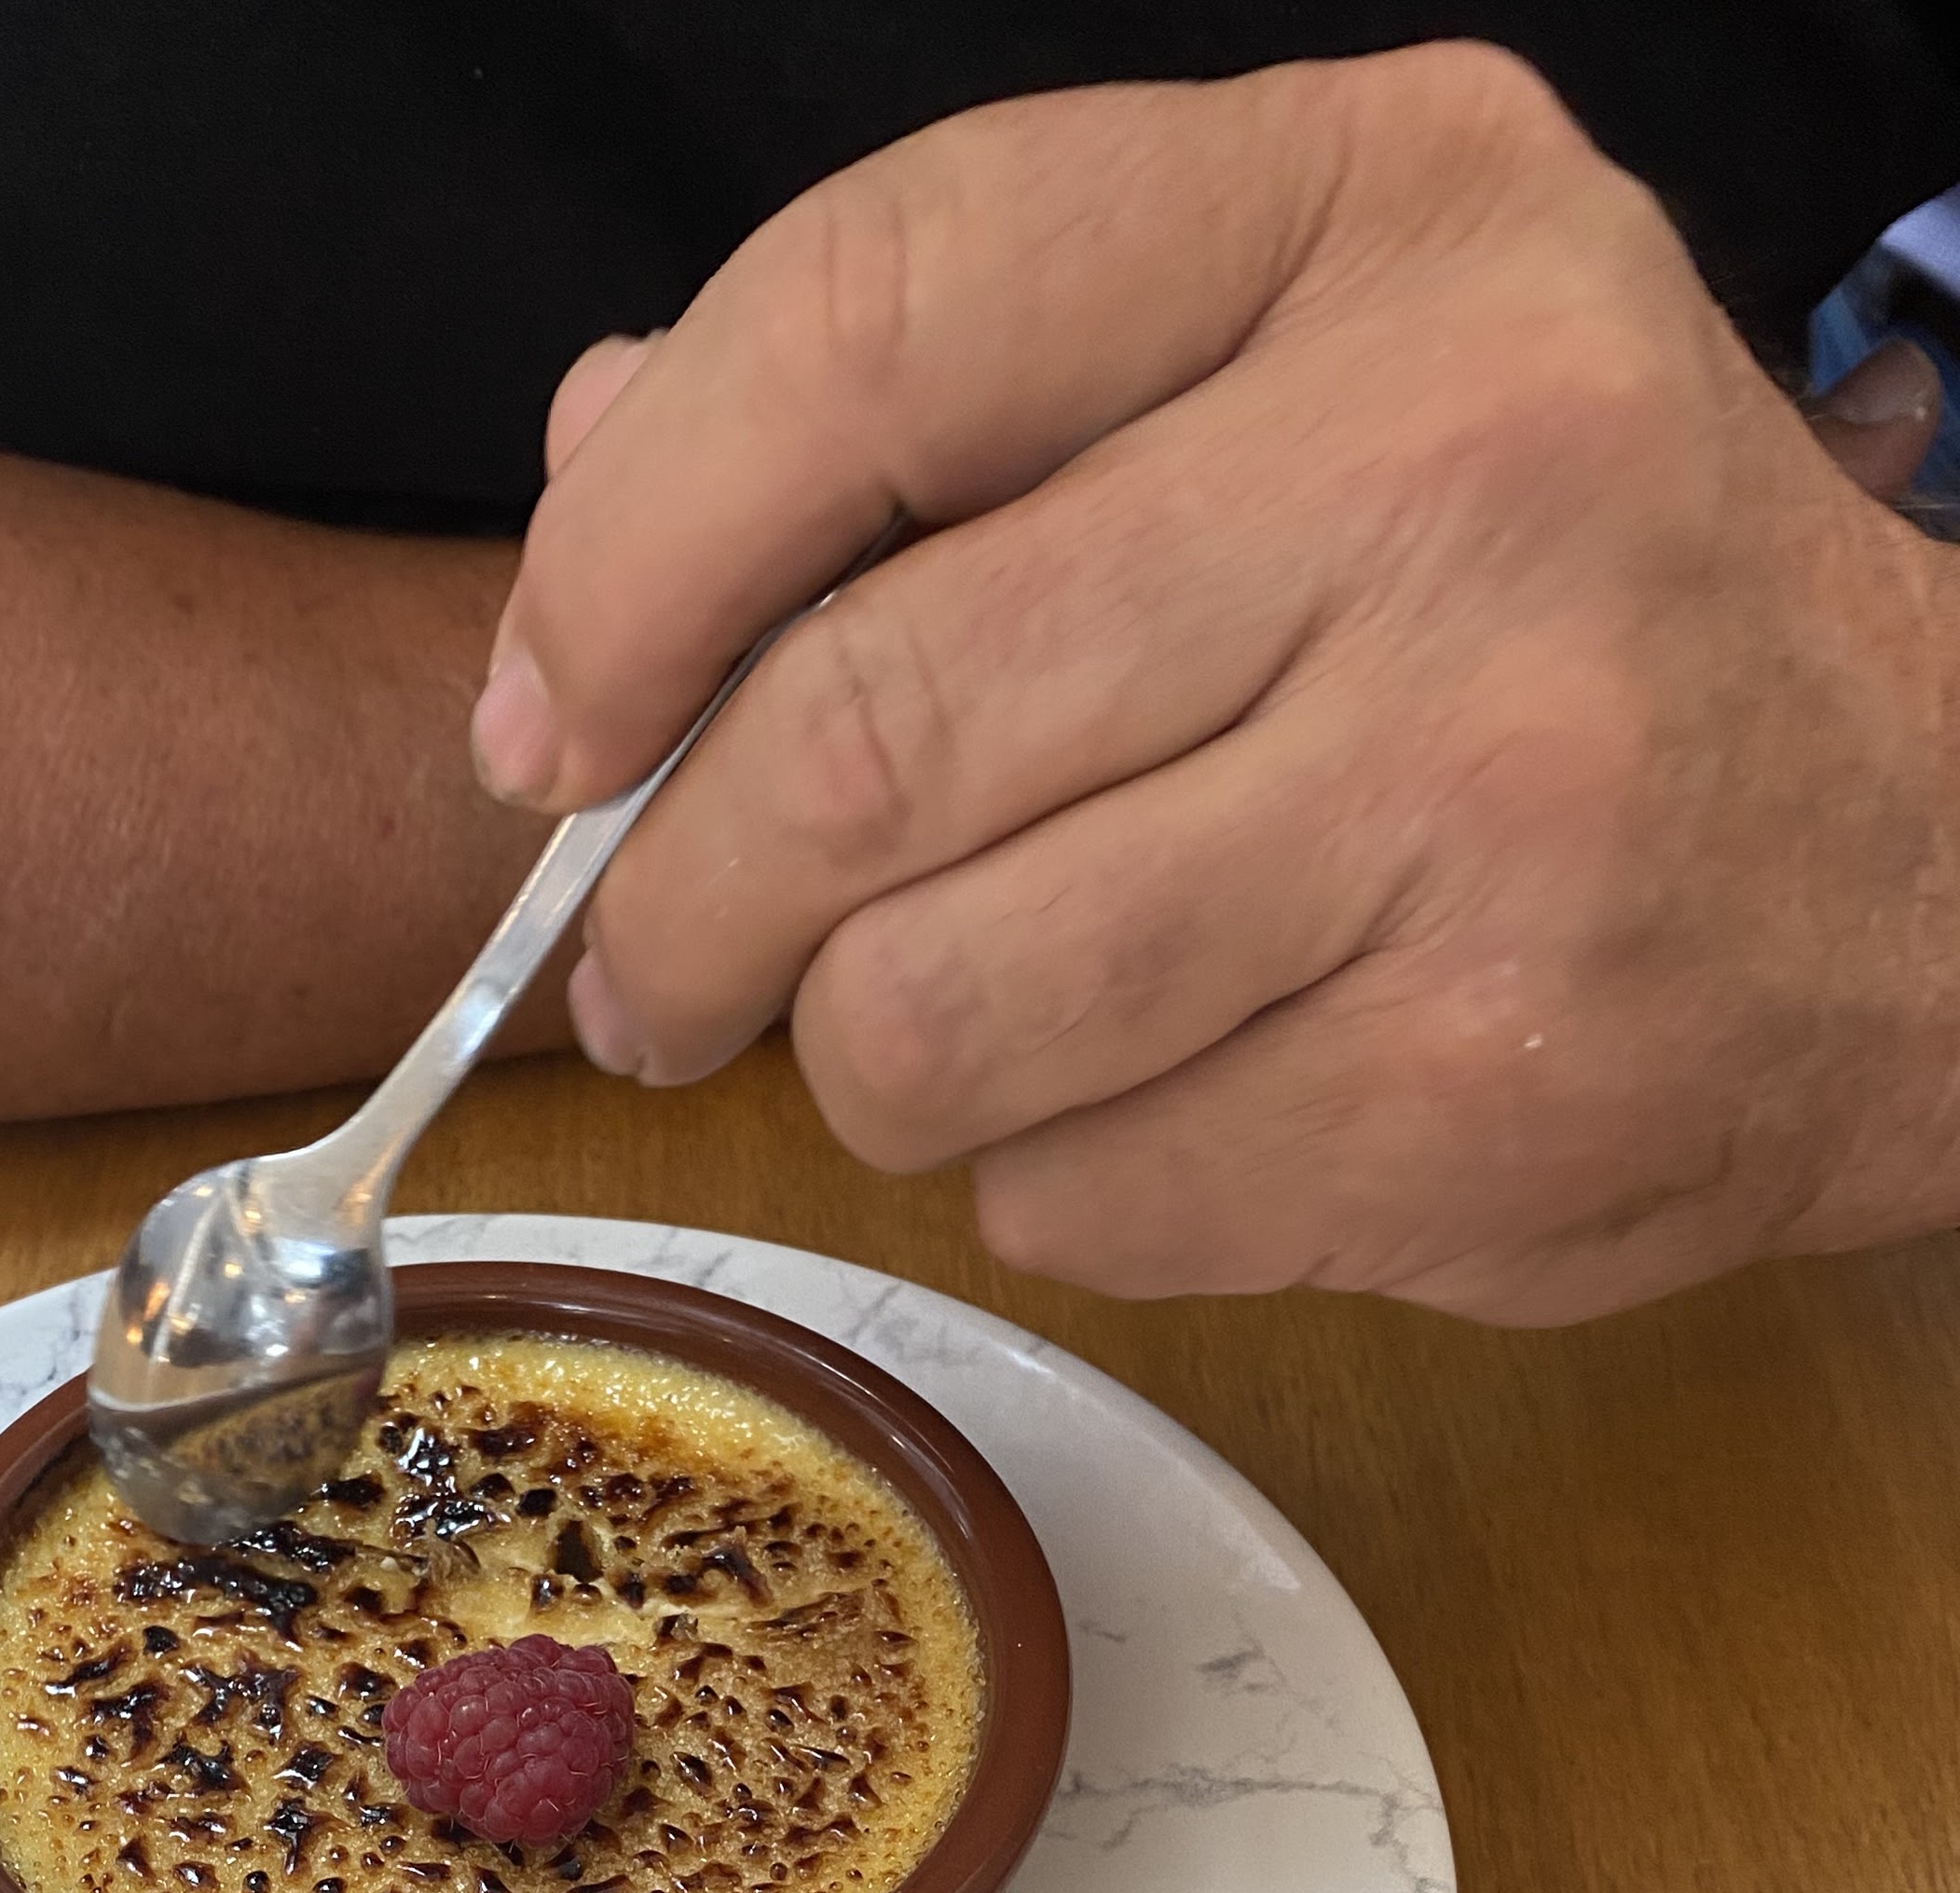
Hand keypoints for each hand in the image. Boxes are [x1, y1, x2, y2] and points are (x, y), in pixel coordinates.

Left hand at [473, 54, 1959, 1320]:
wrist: (1923, 878)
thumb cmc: (1551, 613)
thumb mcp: (1305, 369)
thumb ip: (948, 393)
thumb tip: (592, 492)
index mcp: (1374, 214)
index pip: (868, 317)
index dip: (630, 558)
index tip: (553, 723)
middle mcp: (1453, 468)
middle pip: (858, 731)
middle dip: (683, 900)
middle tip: (658, 970)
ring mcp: (1488, 796)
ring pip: (925, 1010)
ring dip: (870, 1058)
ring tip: (957, 1024)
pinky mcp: (1479, 1087)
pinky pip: (1070, 1194)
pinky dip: (1052, 1179)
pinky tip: (1174, 1095)